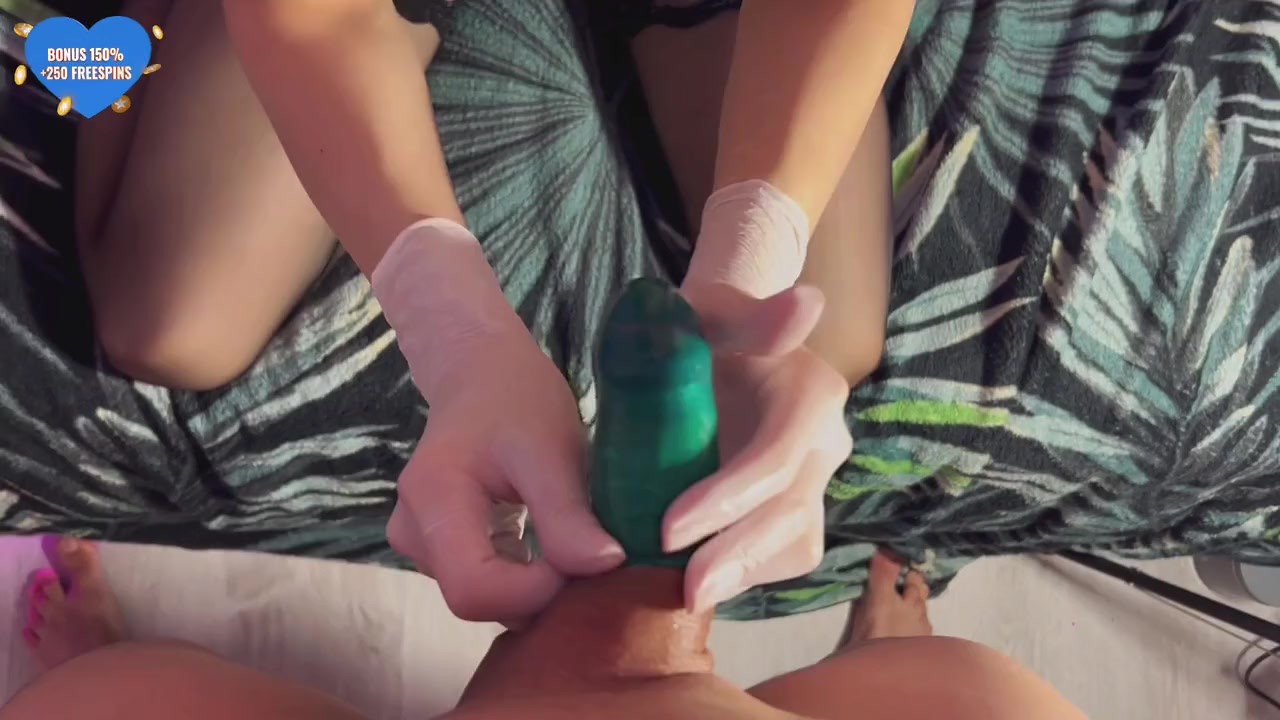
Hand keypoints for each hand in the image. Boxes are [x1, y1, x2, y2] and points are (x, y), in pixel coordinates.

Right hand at [387, 329, 624, 622]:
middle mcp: (412, 529)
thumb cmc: (518, 400)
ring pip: (484, 596)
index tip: (583, 558)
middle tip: (586, 550)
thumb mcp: (551, 449)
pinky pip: (484, 582)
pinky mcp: (436, 547)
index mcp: (433, 498)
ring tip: (569, 537)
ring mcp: (419, 542)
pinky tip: (549, 542)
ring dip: (534, 583)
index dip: (534, 591)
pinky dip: (523, 574)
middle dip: (538, 589)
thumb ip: (568, 513)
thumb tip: (605, 567)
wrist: (484, 372)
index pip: (474, 590)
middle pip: (477, 600)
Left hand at [667, 283, 852, 611]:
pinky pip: (786, 556)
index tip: (667, 527)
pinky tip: (700, 579)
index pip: (776, 459)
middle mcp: (824, 441)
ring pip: (796, 544)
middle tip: (684, 591)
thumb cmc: (700, 325)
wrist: (710, 345)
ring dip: (744, 574)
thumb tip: (809, 303)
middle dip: (737, 555)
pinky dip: (746, 573)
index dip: (728, 499)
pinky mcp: (799, 508)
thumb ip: (753, 314)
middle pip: (791, 513)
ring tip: (687, 597)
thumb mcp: (712, 309)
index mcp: (811, 393)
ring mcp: (815, 479)